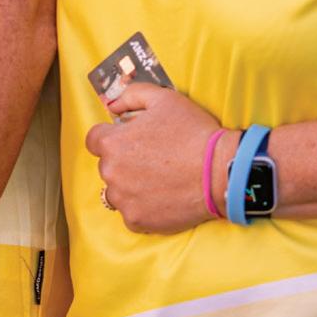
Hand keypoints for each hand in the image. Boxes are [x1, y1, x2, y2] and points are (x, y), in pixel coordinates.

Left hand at [83, 82, 229, 233]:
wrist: (221, 171)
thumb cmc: (193, 132)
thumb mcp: (163, 99)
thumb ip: (131, 95)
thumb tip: (112, 105)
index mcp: (112, 143)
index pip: (94, 140)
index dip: (112, 137)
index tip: (130, 141)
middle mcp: (111, 173)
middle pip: (108, 166)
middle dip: (125, 161)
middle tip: (154, 159)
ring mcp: (123, 199)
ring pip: (117, 192)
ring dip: (131, 186)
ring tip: (160, 180)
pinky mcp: (138, 220)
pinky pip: (131, 213)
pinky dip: (143, 208)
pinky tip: (163, 197)